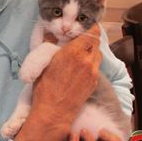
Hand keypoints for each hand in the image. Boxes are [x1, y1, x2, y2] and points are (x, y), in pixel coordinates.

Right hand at [14, 25, 101, 140]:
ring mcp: (92, 72)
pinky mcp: (94, 83)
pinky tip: (80, 68)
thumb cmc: (44, 88)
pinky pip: (96, 67)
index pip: (91, 33)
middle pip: (96, 42)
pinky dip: (91, 63)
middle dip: (90, 39)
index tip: (84, 27)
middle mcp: (86, 60)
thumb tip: (51, 33)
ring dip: (91, 51)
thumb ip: (50, 45)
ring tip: (80, 54)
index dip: (89, 28)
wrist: (54, 112)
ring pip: (97, 55)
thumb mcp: (44, 63)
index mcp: (73, 52)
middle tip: (80, 40)